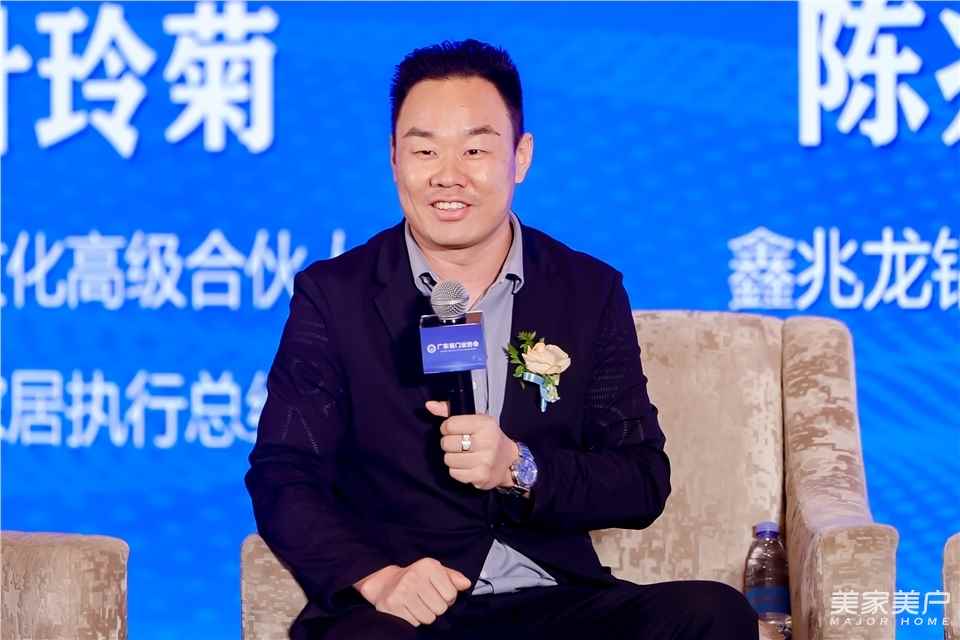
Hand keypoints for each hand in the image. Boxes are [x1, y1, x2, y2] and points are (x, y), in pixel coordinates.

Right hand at [353, 558, 471, 626]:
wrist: (386, 583)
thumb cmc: (417, 578)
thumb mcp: (436, 572)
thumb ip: (453, 578)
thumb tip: (466, 584)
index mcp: (428, 566)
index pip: (451, 594)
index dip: (448, 598)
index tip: (439, 592)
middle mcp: (414, 577)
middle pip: (441, 608)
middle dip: (437, 607)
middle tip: (427, 600)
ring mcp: (402, 591)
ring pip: (429, 618)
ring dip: (426, 615)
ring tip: (418, 604)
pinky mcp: (392, 606)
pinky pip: (415, 623)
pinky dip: (414, 619)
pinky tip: (409, 608)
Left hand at [426, 400, 519, 490]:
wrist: (508, 461)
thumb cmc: (489, 438)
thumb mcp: (474, 419)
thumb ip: (449, 411)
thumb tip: (430, 406)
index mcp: (484, 423)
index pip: (449, 425)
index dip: (447, 428)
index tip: (454, 431)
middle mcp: (486, 441)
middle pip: (447, 443)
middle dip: (449, 444)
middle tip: (460, 444)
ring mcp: (485, 460)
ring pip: (448, 459)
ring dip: (452, 458)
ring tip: (464, 455)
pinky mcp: (481, 476)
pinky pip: (454, 473)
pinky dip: (457, 470)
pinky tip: (467, 466)